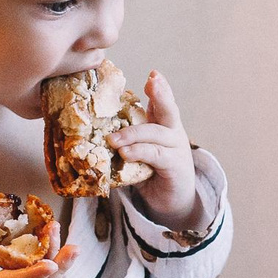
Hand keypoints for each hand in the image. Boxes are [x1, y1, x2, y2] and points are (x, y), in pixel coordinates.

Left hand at [116, 70, 205, 230]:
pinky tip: (125, 154)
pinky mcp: (175, 167)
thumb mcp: (141, 152)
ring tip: (113, 140)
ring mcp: (176, 150)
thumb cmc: (153, 174)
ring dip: (132, 134)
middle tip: (153, 81)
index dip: (160, 88)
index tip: (153, 75)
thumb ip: (130, 138)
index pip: (164, 104)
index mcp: (165, 128)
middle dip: (162, 94)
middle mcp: (174, 134)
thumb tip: (101, 128)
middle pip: (169, 110)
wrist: (173, 203)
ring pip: (155, 134)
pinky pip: (155, 155)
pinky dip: (138, 152)